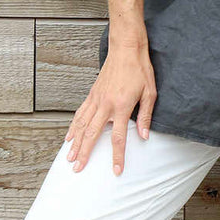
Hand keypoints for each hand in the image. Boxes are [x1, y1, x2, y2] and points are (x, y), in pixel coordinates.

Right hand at [64, 41, 156, 175]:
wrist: (126, 49)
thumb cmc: (139, 69)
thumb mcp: (150, 93)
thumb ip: (145, 116)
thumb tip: (144, 136)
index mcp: (122, 106)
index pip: (118, 137)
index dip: (117, 156)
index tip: (116, 170)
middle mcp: (106, 105)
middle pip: (92, 135)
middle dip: (84, 154)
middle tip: (78, 168)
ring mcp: (96, 99)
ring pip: (82, 125)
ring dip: (75, 143)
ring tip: (69, 157)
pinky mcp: (92, 94)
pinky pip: (80, 113)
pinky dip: (73, 127)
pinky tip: (69, 136)